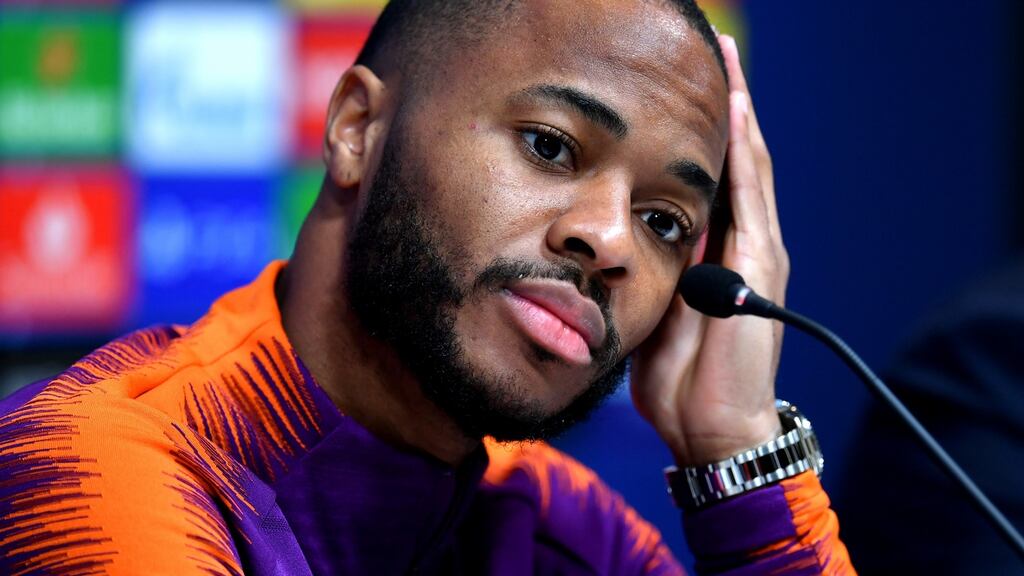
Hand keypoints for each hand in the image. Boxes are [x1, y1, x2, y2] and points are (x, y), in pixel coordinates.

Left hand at [630, 35, 788, 466]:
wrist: (710, 427)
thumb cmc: (678, 378)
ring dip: (739, 112)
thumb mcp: (651, 311)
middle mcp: (742, 244)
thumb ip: (649, 270)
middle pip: (735, 159)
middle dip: (726, 105)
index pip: (710, 179)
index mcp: (714, 254)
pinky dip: (744, 154)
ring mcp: (756, 252)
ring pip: (750, 166)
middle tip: (712, 49)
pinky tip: (737, 113)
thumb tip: (623, 234)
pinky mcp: (760, 265)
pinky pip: (752, 197)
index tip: (677, 87)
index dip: (699, 131)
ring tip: (728, 62)